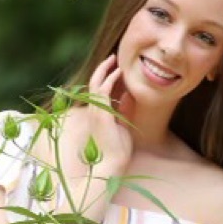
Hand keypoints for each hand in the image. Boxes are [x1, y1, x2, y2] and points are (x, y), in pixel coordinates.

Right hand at [83, 54, 133, 169]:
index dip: (107, 78)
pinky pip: (102, 91)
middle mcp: (93, 112)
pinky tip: (118, 72)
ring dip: (105, 71)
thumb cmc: (118, 151)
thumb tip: (129, 94)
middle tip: (113, 59)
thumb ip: (125, 109)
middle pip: (94, 84)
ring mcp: (95, 113)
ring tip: (114, 60)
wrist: (113, 165)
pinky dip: (109, 80)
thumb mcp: (124, 125)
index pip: (100, 92)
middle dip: (103, 70)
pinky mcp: (100, 114)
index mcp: (98, 115)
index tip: (116, 69)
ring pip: (96, 84)